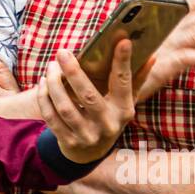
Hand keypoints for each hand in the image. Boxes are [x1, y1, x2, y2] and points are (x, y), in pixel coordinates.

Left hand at [39, 38, 138, 163]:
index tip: (123, 40)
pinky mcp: (68, 142)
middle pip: (88, 95)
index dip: (123, 62)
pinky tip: (43, 82)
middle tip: (62, 52)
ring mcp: (87, 135)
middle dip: (73, 72)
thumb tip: (151, 55)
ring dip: (54, 83)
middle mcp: (107, 124)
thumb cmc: (109, 116)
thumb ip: (136, 79)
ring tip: (51, 66)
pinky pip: (51, 117)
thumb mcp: (125, 102)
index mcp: (124, 110)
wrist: (91, 153)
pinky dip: (44, 98)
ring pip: (65, 107)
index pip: (124, 83)